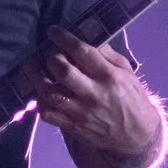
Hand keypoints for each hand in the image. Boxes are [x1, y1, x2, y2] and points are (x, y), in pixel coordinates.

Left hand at [33, 26, 160, 164]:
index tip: (52, 31)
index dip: (63, 38)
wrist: (135, 136)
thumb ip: (107, 54)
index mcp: (108, 76)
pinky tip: (41, 92)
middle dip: (50, 58)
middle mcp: (93, 94)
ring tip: (32, 68)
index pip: (82, 52)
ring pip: (50, 94)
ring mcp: (81, 112)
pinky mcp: (73, 127)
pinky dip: (40, 102)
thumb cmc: (131, 97)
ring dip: (36, 78)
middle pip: (63, 71)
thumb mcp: (127, 72)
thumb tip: (86, 35)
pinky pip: (48, 114)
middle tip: (46, 54)